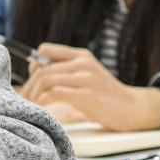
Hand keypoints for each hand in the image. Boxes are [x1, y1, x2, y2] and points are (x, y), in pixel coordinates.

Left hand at [20, 44, 159, 130]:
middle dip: (29, 85)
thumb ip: (69, 72)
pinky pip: (54, 93)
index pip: (45, 50)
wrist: (133, 109)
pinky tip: (44, 110)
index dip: (33, 65)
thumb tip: (38, 75)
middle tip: (27, 99)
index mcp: (82, 55)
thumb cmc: (107, 96)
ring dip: (34, 95)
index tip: (33, 81)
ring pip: (46, 79)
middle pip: (42, 68)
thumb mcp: (89, 76)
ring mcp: (85, 78)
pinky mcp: (86, 95)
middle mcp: (83, 63)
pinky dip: (43, 102)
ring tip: (33, 106)